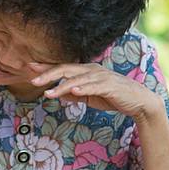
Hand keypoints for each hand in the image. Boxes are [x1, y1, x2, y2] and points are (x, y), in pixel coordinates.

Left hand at [30, 62, 163, 118]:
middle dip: (48, 74)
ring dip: (61, 85)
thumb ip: (74, 93)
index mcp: (85, 70)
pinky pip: (93, 86)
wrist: (139, 102)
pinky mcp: (110, 85)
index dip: (46, 67)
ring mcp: (101, 76)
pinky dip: (82, 88)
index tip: (29, 67)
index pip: (62, 67)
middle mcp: (92, 70)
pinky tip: (73, 91)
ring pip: (77, 79)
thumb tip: (57, 93)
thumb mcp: (89, 96)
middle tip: (32, 80)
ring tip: (48, 92)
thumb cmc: (113, 97)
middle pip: (66, 69)